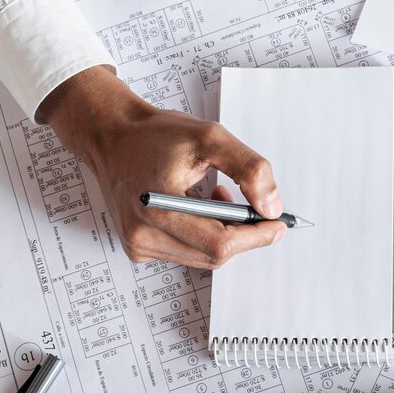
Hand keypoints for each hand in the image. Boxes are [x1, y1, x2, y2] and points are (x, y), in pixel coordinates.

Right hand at [40, 66, 285, 267]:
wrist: (115, 137)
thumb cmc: (156, 135)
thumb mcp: (212, 137)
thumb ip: (249, 169)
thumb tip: (271, 207)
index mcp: (157, 208)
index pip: (219, 244)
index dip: (255, 236)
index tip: (278, 225)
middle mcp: (143, 235)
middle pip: (214, 254)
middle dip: (243, 232)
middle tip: (255, 205)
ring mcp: (138, 245)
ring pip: (203, 256)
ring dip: (224, 233)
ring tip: (219, 196)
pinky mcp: (139, 247)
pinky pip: (188, 252)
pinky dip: (205, 234)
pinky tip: (200, 207)